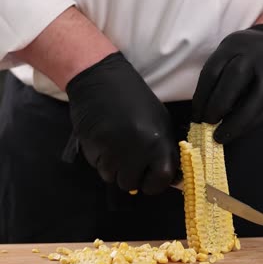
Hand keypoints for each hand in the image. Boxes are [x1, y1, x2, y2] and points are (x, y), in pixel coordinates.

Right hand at [66, 52, 178, 193]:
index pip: (162, 179)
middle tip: (127, 159)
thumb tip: (167, 177)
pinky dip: (100, 160)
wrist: (100, 79)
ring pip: (112, 178)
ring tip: (113, 146)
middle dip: (129, 175)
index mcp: (158, 141)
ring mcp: (113, 151)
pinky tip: (103, 141)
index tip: (149, 180)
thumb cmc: (134, 98)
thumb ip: (163, 149)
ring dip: (113, 168)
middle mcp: (137, 150)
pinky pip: (97, 167)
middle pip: (132, 184)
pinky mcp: (92, 149)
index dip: (155, 184)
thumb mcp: (159, 121)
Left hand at [192, 25, 262, 143]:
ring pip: (256, 97)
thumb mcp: (228, 57)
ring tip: (221, 136)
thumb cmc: (243, 58)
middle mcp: (254, 53)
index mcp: (233, 45)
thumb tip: (201, 115)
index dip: (201, 98)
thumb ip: (217, 80)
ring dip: (237, 122)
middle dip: (218, 105)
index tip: (196, 117)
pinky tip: (238, 130)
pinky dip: (250, 123)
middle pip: (234, 77)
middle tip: (207, 124)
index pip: (212, 71)